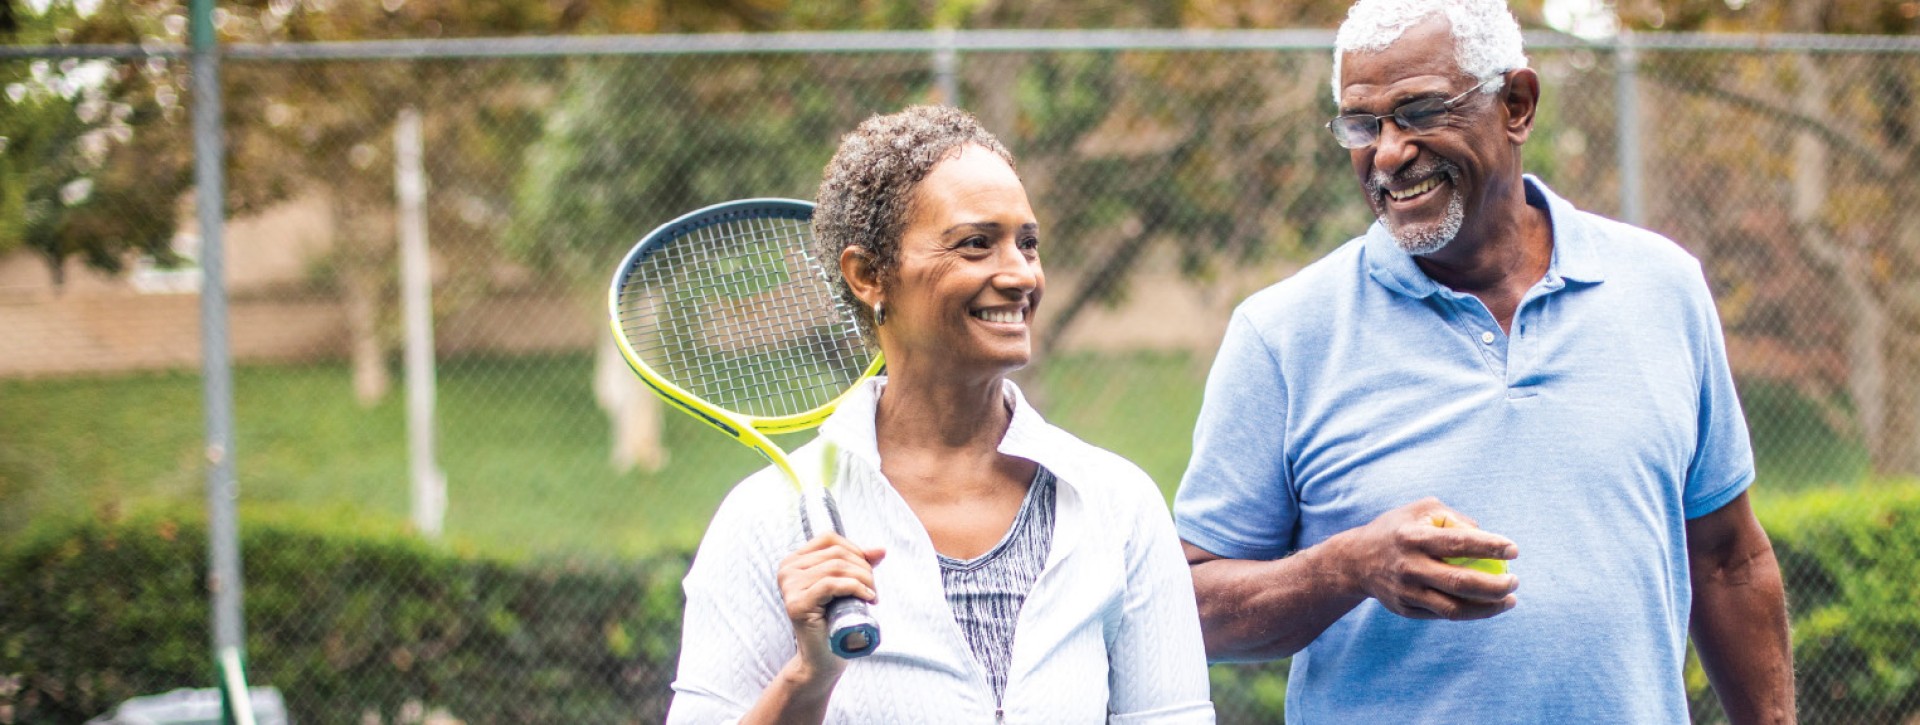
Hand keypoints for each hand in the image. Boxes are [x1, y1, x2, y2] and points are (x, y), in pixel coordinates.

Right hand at [776, 533, 886, 683]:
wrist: (822, 658)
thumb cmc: (834, 622)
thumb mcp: (846, 587)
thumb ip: (859, 565)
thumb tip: (881, 550)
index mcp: (793, 561)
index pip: (829, 539)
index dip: (855, 550)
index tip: (868, 571)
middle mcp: (786, 571)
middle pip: (836, 553)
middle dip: (863, 568)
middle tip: (873, 589)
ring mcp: (789, 587)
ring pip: (836, 567)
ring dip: (863, 579)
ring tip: (872, 596)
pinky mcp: (798, 604)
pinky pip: (832, 584)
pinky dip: (856, 588)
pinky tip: (868, 599)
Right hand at [1331, 497, 1519, 620]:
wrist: (1355, 561)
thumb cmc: (1397, 530)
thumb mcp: (1420, 510)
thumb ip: (1454, 517)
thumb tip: (1485, 535)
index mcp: (1413, 537)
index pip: (1458, 543)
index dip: (1490, 546)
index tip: (1514, 549)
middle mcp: (1409, 567)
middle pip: (1459, 582)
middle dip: (1495, 585)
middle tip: (1516, 581)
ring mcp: (1406, 592)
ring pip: (1454, 608)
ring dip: (1488, 607)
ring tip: (1510, 600)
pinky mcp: (1406, 610)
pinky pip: (1443, 615)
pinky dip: (1469, 612)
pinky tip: (1486, 605)